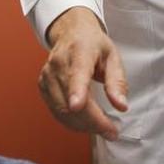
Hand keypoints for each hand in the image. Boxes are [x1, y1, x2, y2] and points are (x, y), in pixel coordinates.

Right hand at [39, 7, 128, 139]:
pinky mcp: (43, 86)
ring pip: (62, 110)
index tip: (77, 105)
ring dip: (83, 125)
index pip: (76, 73)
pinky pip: (56, 111)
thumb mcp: (113, 56)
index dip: (76, 91)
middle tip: (111, 131)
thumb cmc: (93, 45)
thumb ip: (117, 81)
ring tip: (102, 127)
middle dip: (92, 121)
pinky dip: (72, 122)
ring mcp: (48, 75)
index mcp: (80, 51)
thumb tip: (121, 106)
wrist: (71, 33)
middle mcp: (59, 63)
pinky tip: (86, 122)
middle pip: (71, 100)